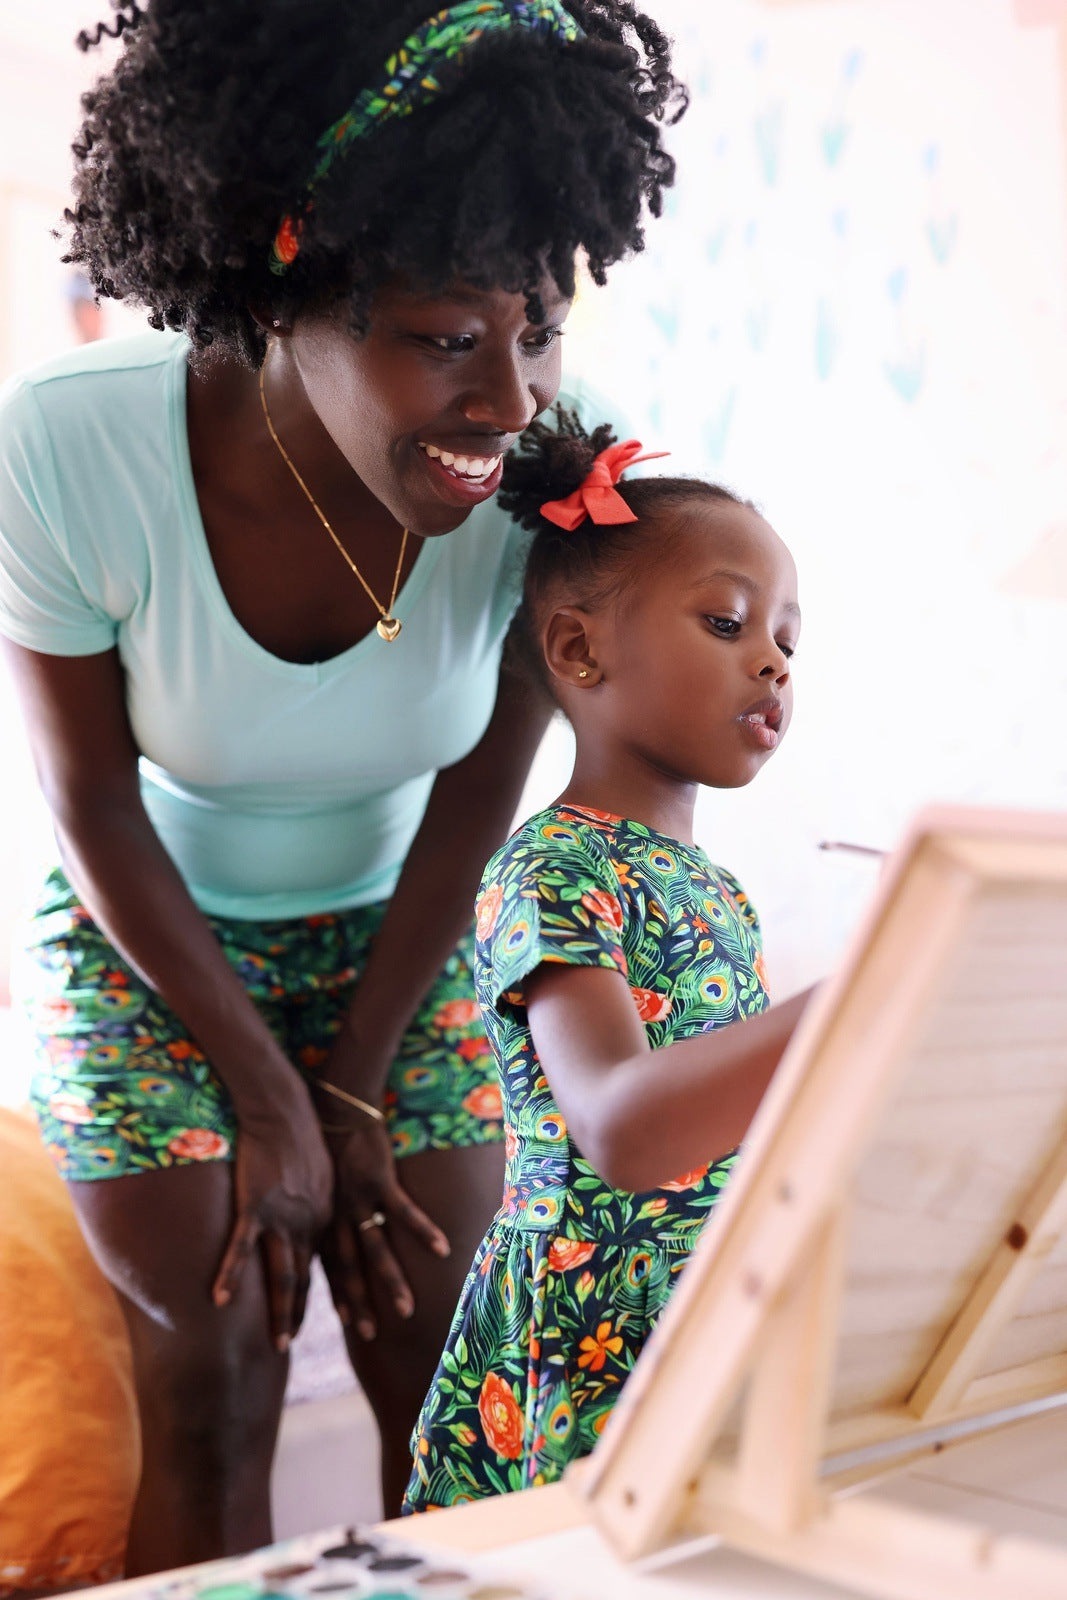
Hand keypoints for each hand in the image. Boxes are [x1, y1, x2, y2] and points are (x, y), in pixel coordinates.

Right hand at [212, 1091, 332, 1351]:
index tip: (350, 1320)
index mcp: (324, 1216)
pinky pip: (241, 1249)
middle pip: (308, 1278)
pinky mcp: (256, 1205)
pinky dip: (230, 1276)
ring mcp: (283, 1217)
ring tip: (280, 1344)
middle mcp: (308, 1222)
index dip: (342, 1294)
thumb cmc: (300, 1132)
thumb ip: (316, 1199)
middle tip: (305, 1346)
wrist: (284, 1107)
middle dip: (308, 1315)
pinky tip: (219, 1300)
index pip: (331, 1265)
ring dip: (282, 1312)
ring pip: (283, 1274)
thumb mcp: (319, 1172)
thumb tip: (311, 1215)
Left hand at [320, 1119, 449, 1341]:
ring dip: (391, 1282)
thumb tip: (330, 1229)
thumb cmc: (329, 1141)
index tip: (347, 1324)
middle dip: (359, 1304)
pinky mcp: (379, 1181)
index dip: (338, 1295)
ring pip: (375, 1250)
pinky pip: (403, 1213)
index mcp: (324, 1218)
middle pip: (349, 1269)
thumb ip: (326, 1209)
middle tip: (370, 1335)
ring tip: (407, 1309)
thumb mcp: (319, 1182)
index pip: (330, 1267)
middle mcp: (337, 1217)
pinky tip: (441, 1250)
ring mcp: (358, 1201)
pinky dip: (422, 1232)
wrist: (334, 1106)